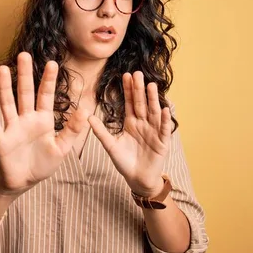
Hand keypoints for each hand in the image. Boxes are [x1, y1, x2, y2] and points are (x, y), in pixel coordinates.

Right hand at [0, 52, 89, 195]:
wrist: (23, 182)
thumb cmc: (43, 164)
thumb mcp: (62, 149)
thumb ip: (72, 130)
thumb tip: (85, 111)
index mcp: (43, 120)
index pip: (46, 96)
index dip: (49, 80)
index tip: (52, 63)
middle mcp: (26, 119)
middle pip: (25, 93)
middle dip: (25, 74)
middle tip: (24, 54)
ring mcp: (12, 128)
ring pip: (8, 103)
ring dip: (4, 87)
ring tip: (2, 69)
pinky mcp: (1, 140)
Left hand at [88, 71, 171, 196]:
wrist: (137, 179)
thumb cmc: (124, 162)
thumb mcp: (110, 146)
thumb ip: (101, 131)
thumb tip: (88, 117)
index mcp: (131, 123)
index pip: (130, 103)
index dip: (128, 90)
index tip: (126, 75)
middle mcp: (143, 124)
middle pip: (141, 103)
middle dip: (140, 89)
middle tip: (138, 73)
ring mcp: (154, 131)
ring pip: (153, 112)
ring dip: (153, 99)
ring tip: (151, 86)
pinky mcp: (162, 142)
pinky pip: (163, 129)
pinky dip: (164, 119)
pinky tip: (164, 108)